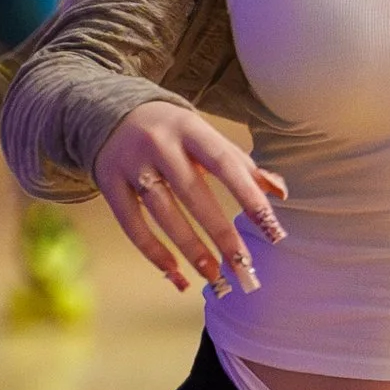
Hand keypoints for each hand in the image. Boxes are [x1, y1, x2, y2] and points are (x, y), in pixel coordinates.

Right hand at [94, 101, 287, 296]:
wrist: (110, 112)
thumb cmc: (173, 133)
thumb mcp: (206, 138)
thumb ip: (242, 166)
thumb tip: (281, 193)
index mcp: (190, 129)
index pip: (224, 164)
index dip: (248, 196)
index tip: (271, 230)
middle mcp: (159, 144)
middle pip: (193, 193)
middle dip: (221, 234)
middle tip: (243, 267)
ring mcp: (131, 164)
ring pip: (163, 212)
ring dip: (190, 249)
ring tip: (214, 276)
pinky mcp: (109, 183)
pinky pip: (132, 225)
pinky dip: (154, 253)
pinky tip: (176, 275)